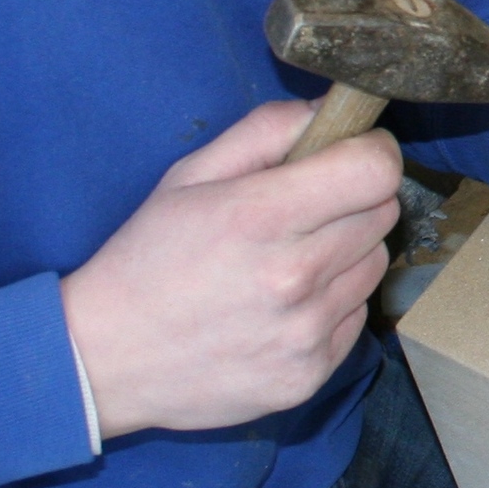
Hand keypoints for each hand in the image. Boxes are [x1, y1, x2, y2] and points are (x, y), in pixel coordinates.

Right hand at [59, 101, 399, 439]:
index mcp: (260, 216)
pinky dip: (334, 304)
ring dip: (348, 253)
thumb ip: (265, 131)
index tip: (352, 152)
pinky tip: (285, 306)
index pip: (375, 171)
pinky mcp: (310, 376)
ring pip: (375, 265)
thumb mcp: (190, 175)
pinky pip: (357, 317)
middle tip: (308, 210)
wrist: (106, 360)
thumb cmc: (148, 258)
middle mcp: (293, 277)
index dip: (372, 152)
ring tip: (291, 261)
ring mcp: (305, 333)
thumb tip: (327, 111)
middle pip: (382, 213)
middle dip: (355, 200)